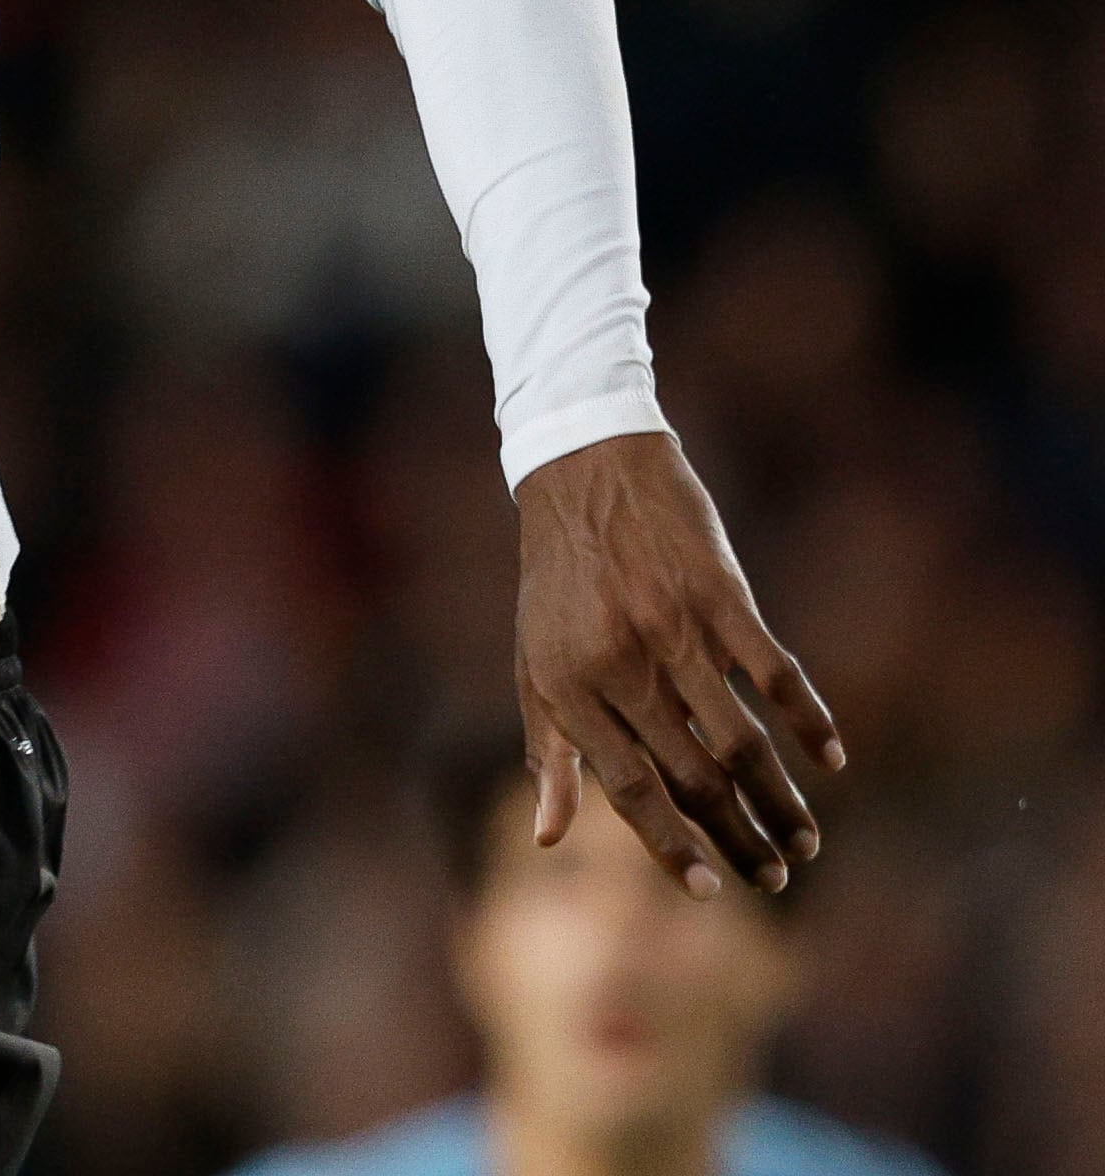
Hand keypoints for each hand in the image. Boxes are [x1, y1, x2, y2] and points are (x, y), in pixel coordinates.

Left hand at [515, 428, 844, 896]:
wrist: (582, 471)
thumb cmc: (557, 582)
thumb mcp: (534, 664)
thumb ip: (550, 753)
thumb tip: (549, 840)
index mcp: (570, 689)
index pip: (628, 788)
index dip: (669, 845)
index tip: (709, 892)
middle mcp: (621, 667)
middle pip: (693, 775)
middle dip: (738, 837)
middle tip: (775, 880)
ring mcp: (674, 631)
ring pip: (740, 740)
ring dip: (779, 799)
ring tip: (805, 844)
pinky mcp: (720, 597)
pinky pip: (774, 672)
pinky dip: (808, 719)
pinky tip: (831, 760)